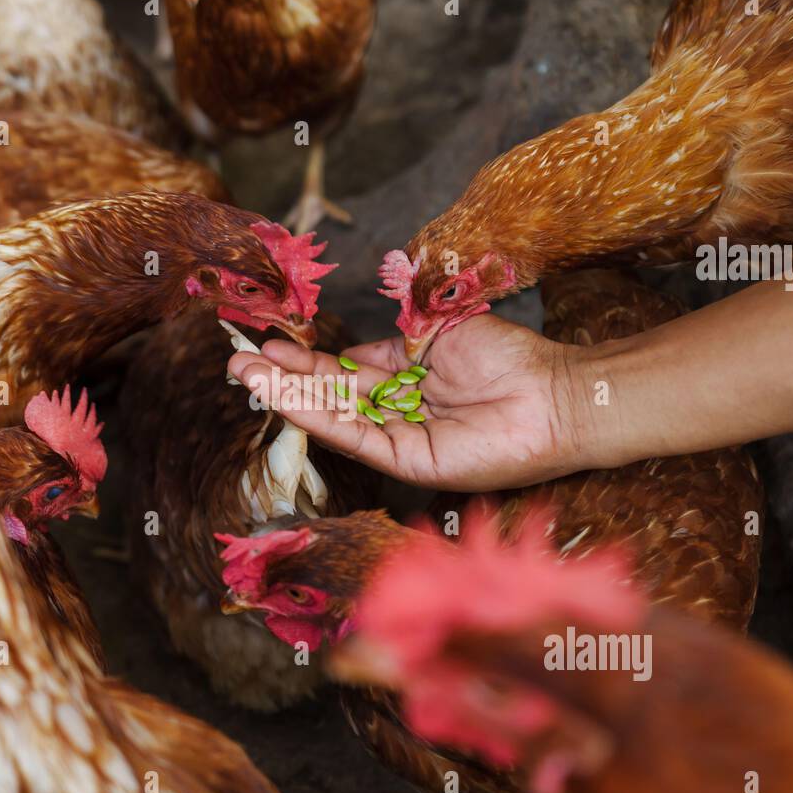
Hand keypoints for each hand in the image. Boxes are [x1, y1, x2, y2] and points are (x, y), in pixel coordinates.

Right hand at [227, 314, 592, 491]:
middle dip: (284, 377)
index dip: (305, 358)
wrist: (554, 395)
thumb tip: (352, 339)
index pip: (343, 370)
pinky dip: (319, 416)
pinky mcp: (408, 462)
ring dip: (289, 396)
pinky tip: (286, 396)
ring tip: (246, 374)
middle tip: (238, 360)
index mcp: (406, 378)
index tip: (268, 341)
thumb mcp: (438, 330)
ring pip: (334, 417)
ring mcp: (401, 439)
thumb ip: (394, 335)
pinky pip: (356, 437)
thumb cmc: (508, 358)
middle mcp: (399, 410)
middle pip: (330, 394)